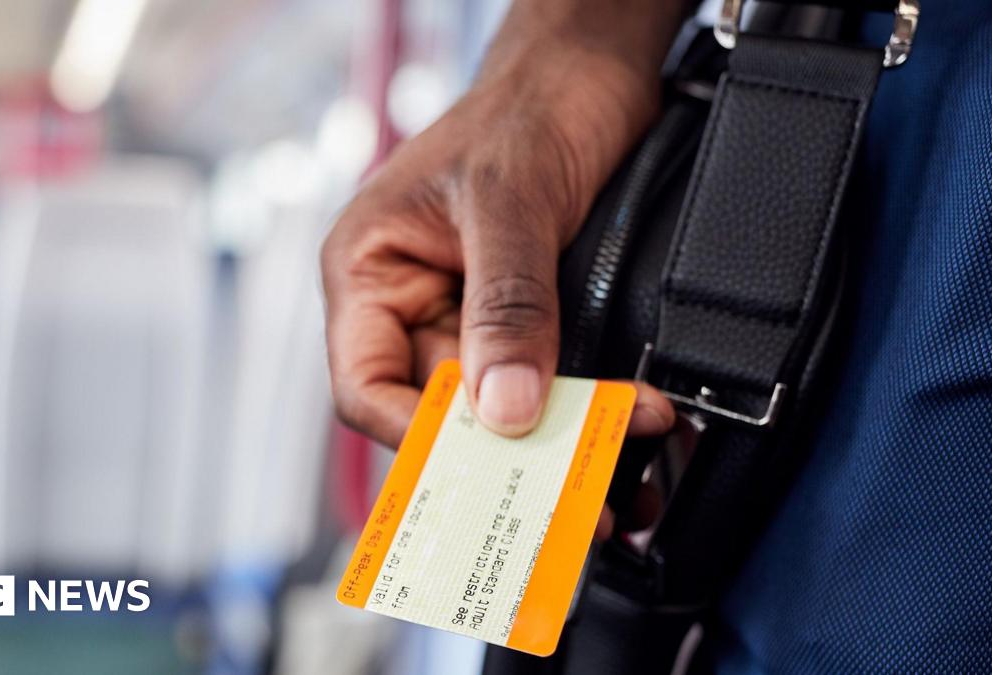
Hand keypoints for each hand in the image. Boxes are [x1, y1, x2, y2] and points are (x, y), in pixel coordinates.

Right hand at [322, 0, 684, 446]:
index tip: (484, 469)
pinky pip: (546, 380)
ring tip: (613, 475)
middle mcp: (411, 300)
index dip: (417, 438)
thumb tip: (505, 407)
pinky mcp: (525, 316)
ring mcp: (470, 312)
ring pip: (500, 405)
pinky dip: (585, 410)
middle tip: (570, 494)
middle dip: (508, 452)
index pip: (367, 385)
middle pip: (442, 410)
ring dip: (557, 441)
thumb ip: (506, 304)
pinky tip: (625, 426)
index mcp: (370, 269)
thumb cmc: (529, 102)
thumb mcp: (510, 201)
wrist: (595, 65)